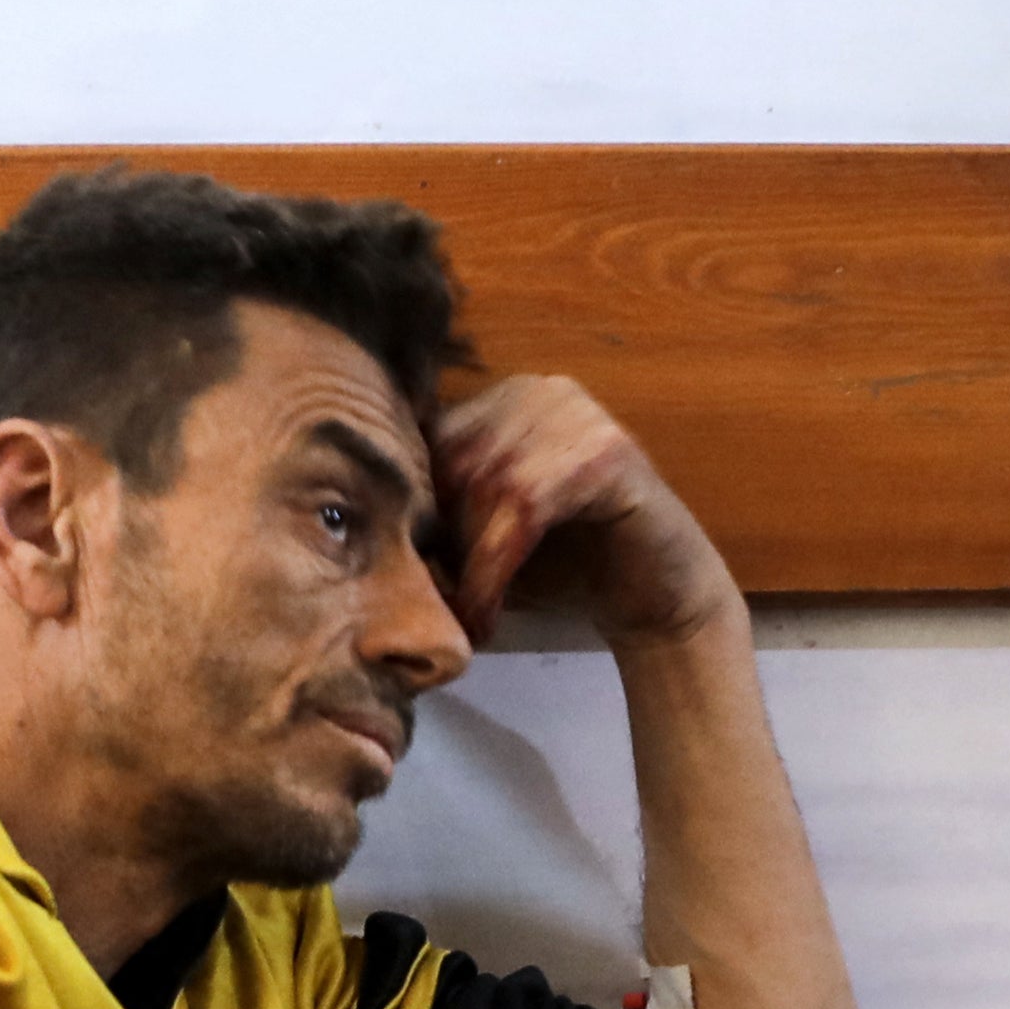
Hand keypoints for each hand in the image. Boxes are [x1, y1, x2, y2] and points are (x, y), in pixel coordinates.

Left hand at [434, 373, 743, 651]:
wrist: (654, 598)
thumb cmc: (564, 567)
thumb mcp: (483, 535)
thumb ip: (436, 517)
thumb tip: (355, 523)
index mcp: (505, 398)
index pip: (426, 437)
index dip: (414, 508)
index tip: (409, 572)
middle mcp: (540, 390)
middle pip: (451, 459)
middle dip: (442, 540)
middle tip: (441, 604)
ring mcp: (578, 412)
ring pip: (484, 485)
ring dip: (468, 564)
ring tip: (468, 617)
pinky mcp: (607, 451)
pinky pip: (525, 507)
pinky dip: (497, 568)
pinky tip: (489, 615)